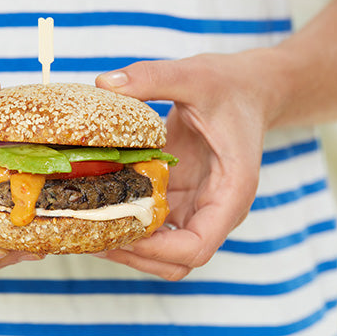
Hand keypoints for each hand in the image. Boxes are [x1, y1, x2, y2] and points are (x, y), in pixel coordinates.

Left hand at [96, 51, 276, 280]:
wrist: (249, 87)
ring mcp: (196, 205)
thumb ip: (152, 78)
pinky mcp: (180, 195)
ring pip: (163, 249)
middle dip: (135, 254)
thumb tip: (104, 82)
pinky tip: (99, 203)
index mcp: (230, 192)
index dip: (155, 250)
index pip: (197, 247)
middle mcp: (215, 208)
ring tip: (88, 224)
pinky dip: (128, 220)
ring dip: (128, 243)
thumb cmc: (230, 85)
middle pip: (176, 260)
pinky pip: (154, 222)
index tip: (117, 235)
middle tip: (91, 234)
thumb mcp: (193, 75)